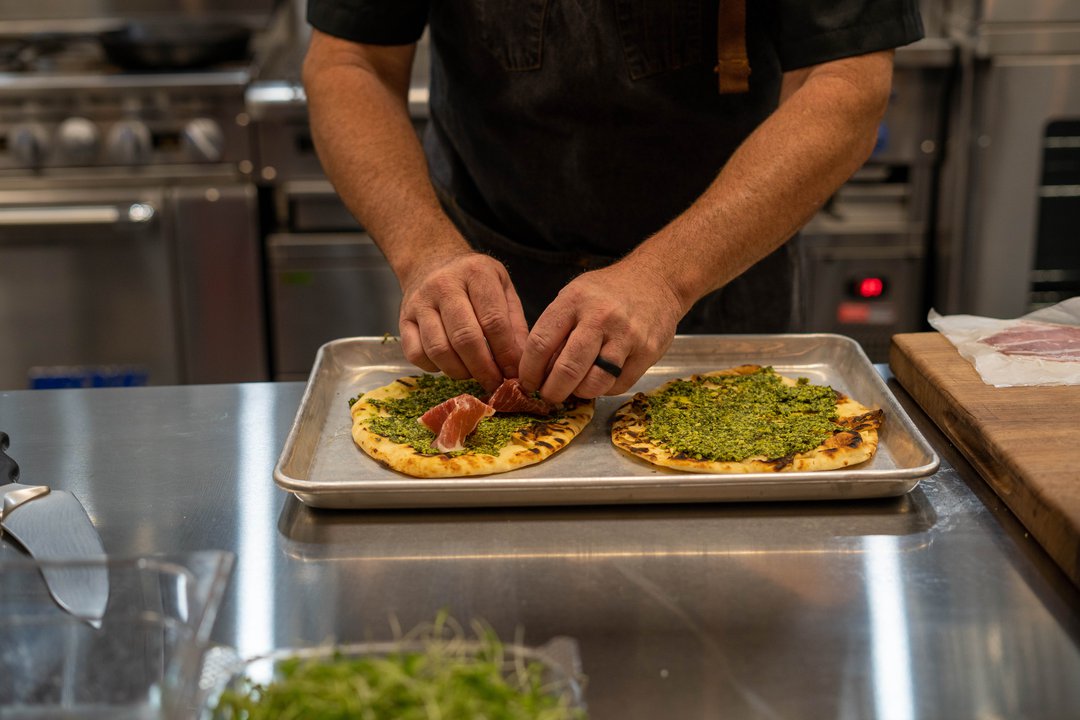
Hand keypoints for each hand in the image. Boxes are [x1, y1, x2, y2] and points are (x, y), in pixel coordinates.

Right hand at [398, 250, 528, 392]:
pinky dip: (435, 368)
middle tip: (495, 383)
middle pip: (465, 338)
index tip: (514, 373)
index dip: (506, 353)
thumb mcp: (503, 289)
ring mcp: (420, 302)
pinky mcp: (403, 320)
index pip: (493, 321)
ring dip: (460, 372)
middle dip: (484, 369)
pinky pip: (417, 354)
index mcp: (476, 273)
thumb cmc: (473, 280)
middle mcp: (444, 285)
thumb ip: (514, 323)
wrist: (431, 262)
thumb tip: (520, 362)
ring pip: (439, 350)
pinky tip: (450, 365)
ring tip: (474, 375)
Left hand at [517, 258, 685, 401]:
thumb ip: (557, 327)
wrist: (657, 280)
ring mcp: (626, 335)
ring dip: (579, 393)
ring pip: (594, 383)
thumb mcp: (575, 295)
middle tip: (549, 395)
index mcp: (574, 301)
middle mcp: (600, 317)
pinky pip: (618, 385)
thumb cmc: (608, 291)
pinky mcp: (648, 351)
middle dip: (552, 391)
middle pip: (567, 369)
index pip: (541, 344)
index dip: (529, 371)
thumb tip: (538, 369)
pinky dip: (605, 389)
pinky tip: (601, 378)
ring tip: (575, 389)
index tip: (527, 382)